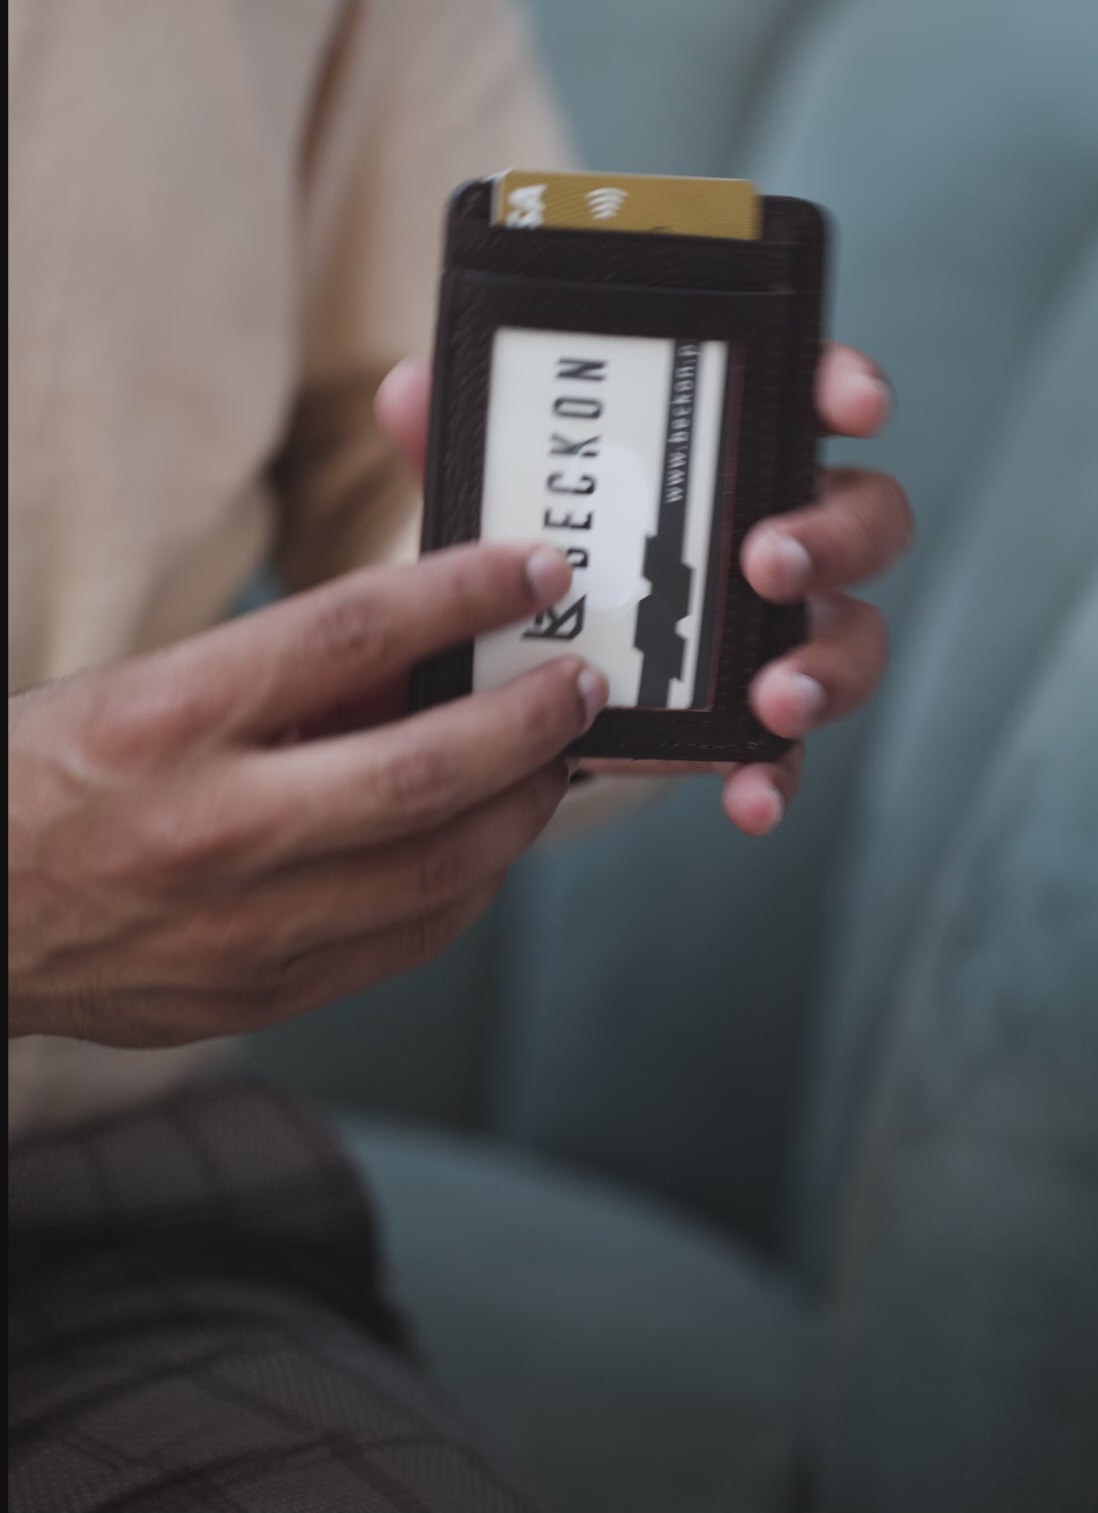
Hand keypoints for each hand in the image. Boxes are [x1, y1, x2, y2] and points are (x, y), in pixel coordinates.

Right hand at [8, 545, 606, 1047]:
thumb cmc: (49, 779)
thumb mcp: (147, 688)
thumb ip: (285, 673)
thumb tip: (423, 648)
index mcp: (166, 716)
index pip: (352, 633)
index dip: (462, 593)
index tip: (530, 571)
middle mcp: (207, 824)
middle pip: (421, 770)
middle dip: (526, 721)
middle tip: (576, 684)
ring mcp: (237, 925)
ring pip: (433, 869)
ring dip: (517, 809)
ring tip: (550, 764)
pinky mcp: (256, 993)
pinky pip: (403, 940)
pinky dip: (465, 886)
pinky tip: (488, 845)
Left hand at [377, 348, 912, 836]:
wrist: (518, 670)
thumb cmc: (533, 548)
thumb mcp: (495, 497)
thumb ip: (464, 447)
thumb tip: (405, 390)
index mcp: (730, 451)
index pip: (809, 397)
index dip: (843, 389)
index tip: (851, 405)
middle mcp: (778, 532)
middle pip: (864, 517)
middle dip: (832, 537)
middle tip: (767, 561)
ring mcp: (780, 630)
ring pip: (852, 636)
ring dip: (827, 666)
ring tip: (775, 697)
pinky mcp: (752, 721)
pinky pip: (788, 750)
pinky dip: (776, 773)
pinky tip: (749, 797)